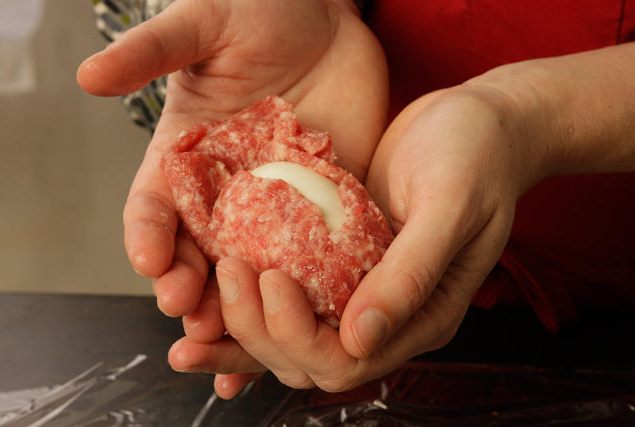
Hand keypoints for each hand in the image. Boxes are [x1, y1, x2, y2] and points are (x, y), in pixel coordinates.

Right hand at [77, 0, 387, 387]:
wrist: (328, 15)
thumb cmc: (258, 12)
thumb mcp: (202, 24)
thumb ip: (153, 51)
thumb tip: (88, 74)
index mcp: (185, 156)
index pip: (156, 206)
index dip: (149, 235)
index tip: (149, 260)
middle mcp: (225, 190)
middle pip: (199, 251)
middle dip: (192, 285)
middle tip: (190, 313)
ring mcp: (275, 202)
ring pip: (251, 267)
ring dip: (240, 305)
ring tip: (233, 336)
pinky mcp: (323, 203)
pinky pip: (311, 253)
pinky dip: (302, 289)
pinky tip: (299, 318)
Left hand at [169, 84, 547, 397]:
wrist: (474, 119)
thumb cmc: (475, 155)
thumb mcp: (450, 206)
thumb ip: (411, 275)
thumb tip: (362, 338)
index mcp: (420, 317)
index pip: (347, 361)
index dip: (300, 335)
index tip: (274, 279)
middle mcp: (384, 315)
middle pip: (306, 356)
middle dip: (257, 330)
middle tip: (230, 275)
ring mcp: (357, 289)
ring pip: (287, 331)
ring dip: (239, 324)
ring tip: (196, 302)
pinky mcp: (335, 258)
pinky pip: (287, 287)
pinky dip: (247, 294)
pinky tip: (210, 280)